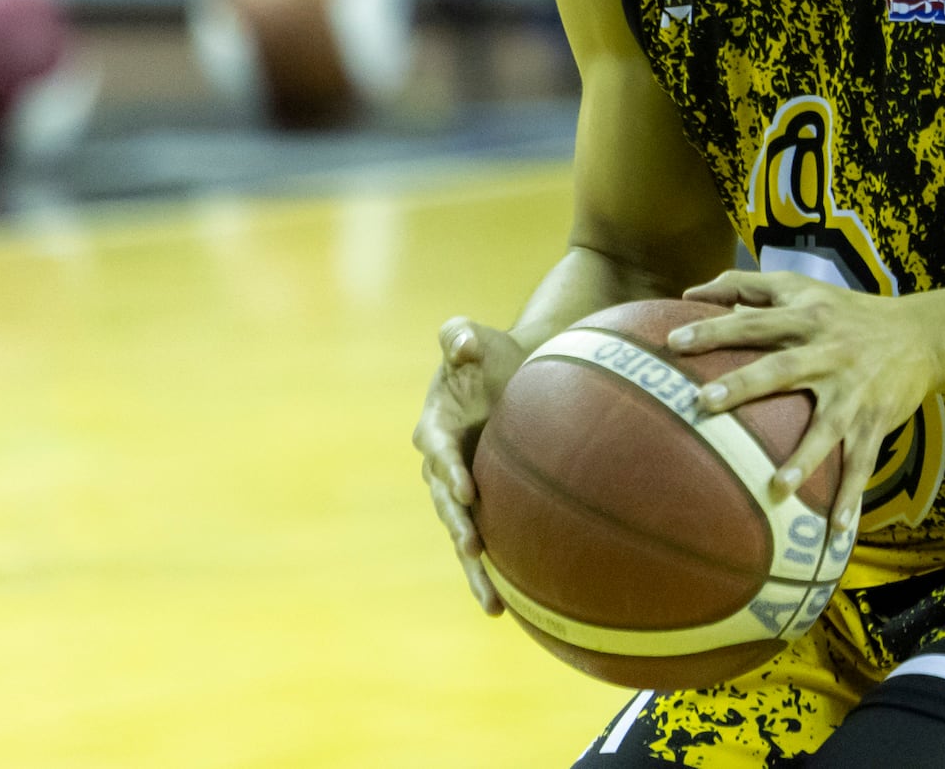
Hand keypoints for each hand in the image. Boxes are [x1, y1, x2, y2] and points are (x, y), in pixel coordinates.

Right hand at [411, 315, 528, 615]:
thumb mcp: (472, 337)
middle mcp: (442, 465)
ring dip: (474, 568)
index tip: (464, 488)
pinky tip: (507, 608)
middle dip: (457, 525)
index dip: (448, 468)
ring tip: (492, 602)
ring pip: (462, 535)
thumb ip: (459, 336)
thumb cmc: (488, 355)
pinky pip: (484, 545)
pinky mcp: (481, 506)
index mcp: (436, 427)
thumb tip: (460, 342)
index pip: (438, 450)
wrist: (508, 374)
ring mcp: (461, 490)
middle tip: (472, 546)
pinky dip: (490, 574)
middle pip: (445, 502)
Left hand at [669, 271, 943, 547]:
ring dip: (805, 457)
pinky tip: (836, 528)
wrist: (921, 334)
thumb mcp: (801, 287)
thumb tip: (691, 292)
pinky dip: (853, 494)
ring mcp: (854, 390)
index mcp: (806, 319)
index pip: (754, 323)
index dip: (714, 329)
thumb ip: (747, 287)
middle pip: (782, 369)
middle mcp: (829, 352)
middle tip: (703, 402)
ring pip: (828, 426)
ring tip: (777, 487)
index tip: (673, 342)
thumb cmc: (845, 311)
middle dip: (744, 385)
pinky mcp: (876, 420)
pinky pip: (863, 461)